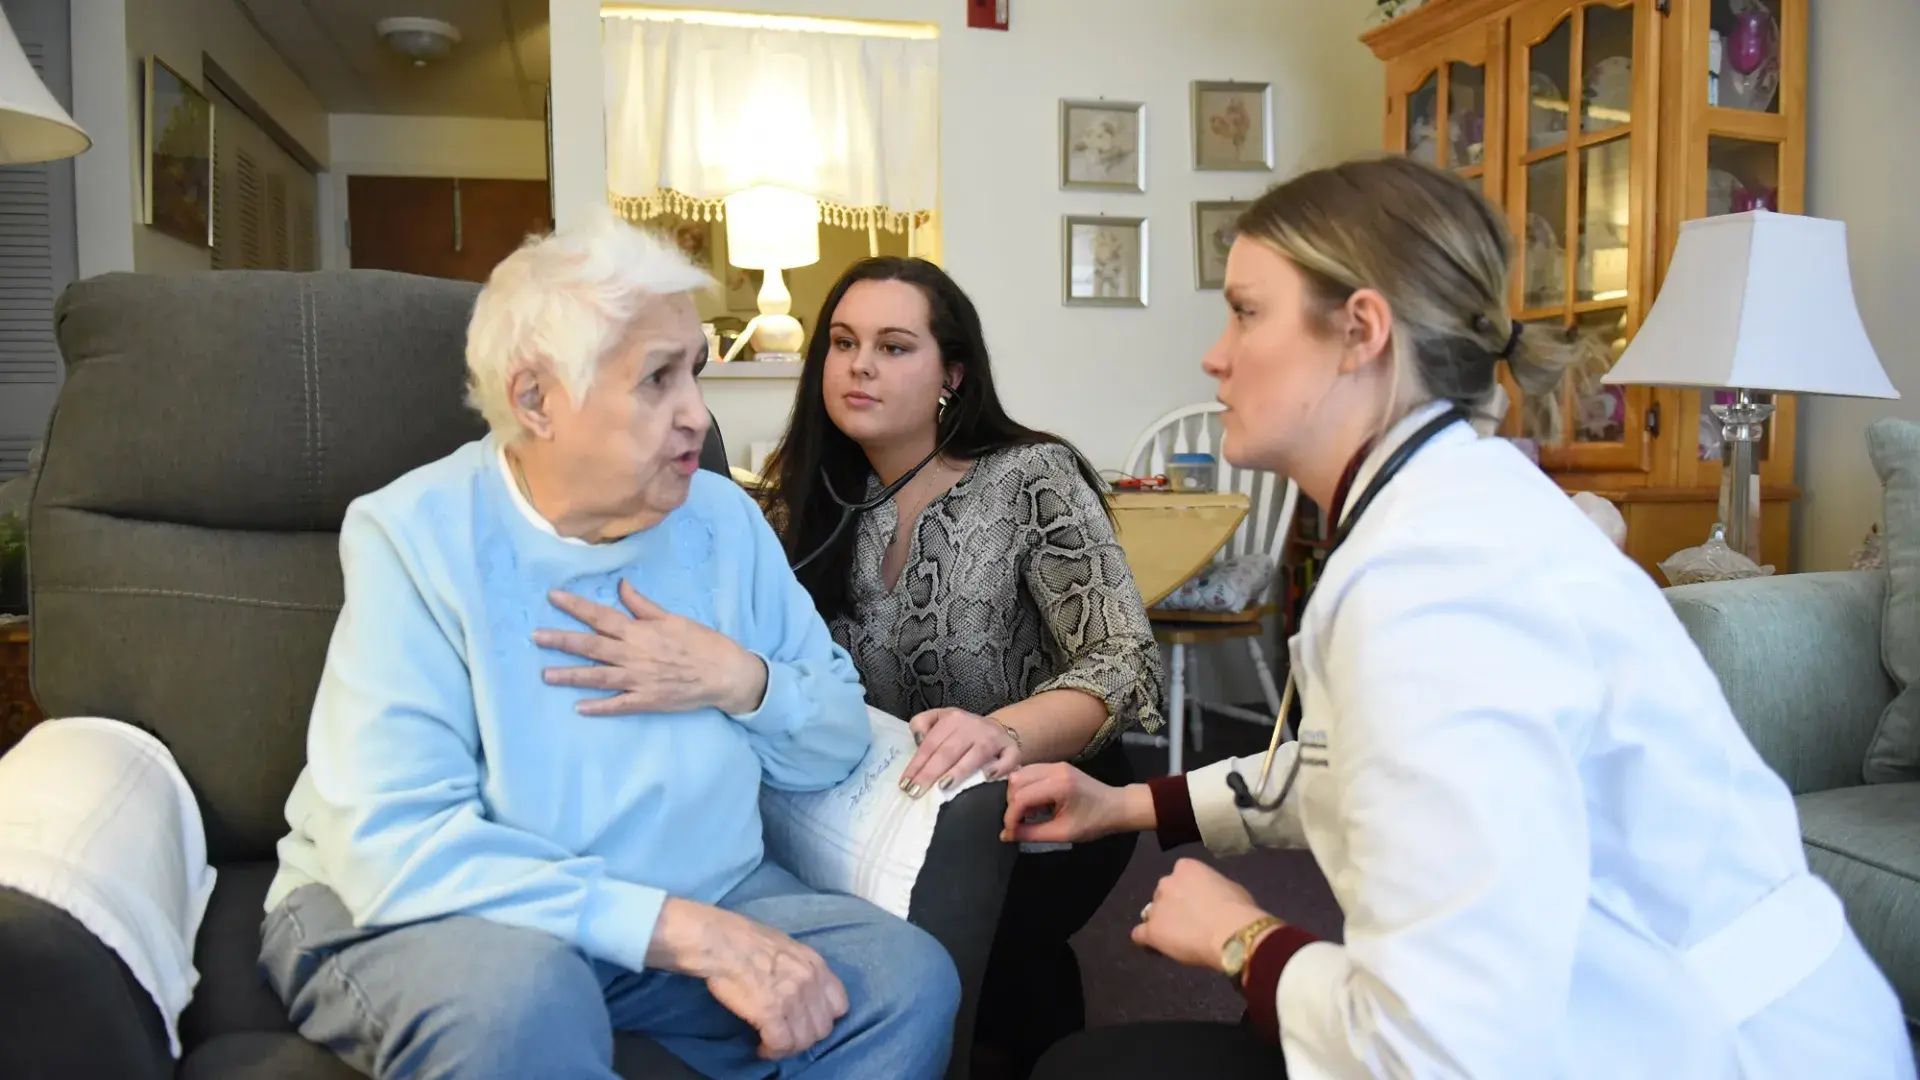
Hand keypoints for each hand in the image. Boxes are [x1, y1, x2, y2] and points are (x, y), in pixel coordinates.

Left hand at [534, 580, 767, 715]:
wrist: (725, 673)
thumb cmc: (701, 642)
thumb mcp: (673, 618)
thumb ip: (643, 605)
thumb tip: (622, 585)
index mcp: (640, 631)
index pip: (601, 616)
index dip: (575, 606)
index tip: (552, 597)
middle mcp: (634, 655)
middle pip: (590, 646)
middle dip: (561, 641)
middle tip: (536, 637)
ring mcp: (638, 680)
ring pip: (597, 676)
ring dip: (570, 675)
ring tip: (546, 675)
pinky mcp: (646, 701)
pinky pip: (617, 705)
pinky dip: (598, 707)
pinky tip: (578, 707)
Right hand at [648, 899, 849, 1059]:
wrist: (720, 942)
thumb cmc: (746, 940)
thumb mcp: (788, 947)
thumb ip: (801, 969)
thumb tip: (801, 986)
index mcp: (816, 964)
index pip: (840, 1005)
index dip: (824, 1018)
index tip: (807, 1021)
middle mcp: (810, 982)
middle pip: (823, 1028)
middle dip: (806, 1036)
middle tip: (788, 1036)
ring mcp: (792, 998)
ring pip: (804, 1041)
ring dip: (788, 1047)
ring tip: (773, 1044)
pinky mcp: (771, 1013)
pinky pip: (781, 1044)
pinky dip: (772, 1051)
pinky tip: (762, 1048)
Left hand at [900, 708, 1018, 796]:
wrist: (998, 729)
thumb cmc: (962, 731)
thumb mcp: (940, 719)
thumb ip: (922, 723)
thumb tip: (917, 739)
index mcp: (952, 718)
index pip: (930, 744)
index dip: (917, 764)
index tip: (905, 784)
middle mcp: (973, 726)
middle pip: (948, 751)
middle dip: (930, 773)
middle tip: (916, 792)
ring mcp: (994, 738)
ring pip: (975, 755)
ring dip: (959, 770)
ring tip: (943, 786)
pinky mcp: (1012, 749)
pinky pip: (1008, 759)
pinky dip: (999, 768)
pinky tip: (987, 777)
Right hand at [1001, 763, 1154, 843]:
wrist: (1116, 807)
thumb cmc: (1094, 822)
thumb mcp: (1063, 833)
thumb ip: (1032, 834)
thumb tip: (1006, 835)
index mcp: (1058, 785)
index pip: (1021, 797)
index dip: (1010, 817)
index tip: (1010, 833)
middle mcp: (1054, 769)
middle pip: (1016, 782)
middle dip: (1012, 805)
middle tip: (1021, 824)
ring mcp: (1055, 765)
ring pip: (1020, 775)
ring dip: (1017, 796)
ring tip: (1030, 814)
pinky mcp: (1056, 766)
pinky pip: (1029, 773)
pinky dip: (1026, 789)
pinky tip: (1037, 805)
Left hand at [1132, 858, 1274, 974]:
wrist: (1231, 932)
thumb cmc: (1239, 909)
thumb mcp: (1229, 888)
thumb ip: (1212, 889)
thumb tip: (1212, 899)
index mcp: (1185, 867)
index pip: (1179, 877)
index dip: (1187, 893)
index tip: (1197, 905)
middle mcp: (1166, 882)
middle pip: (1164, 894)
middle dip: (1173, 906)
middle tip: (1189, 922)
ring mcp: (1157, 906)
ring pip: (1152, 914)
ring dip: (1161, 922)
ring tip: (1176, 939)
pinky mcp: (1152, 930)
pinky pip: (1139, 935)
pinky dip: (1147, 941)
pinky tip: (1157, 948)